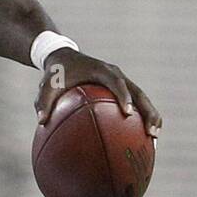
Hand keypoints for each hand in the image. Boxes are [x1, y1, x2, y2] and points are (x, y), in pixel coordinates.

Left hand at [34, 47, 160, 136]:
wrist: (64, 58)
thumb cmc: (56, 73)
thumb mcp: (47, 85)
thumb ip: (44, 101)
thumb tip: (41, 122)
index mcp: (101, 70)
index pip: (116, 82)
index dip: (123, 96)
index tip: (127, 112)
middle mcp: (116, 75)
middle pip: (138, 92)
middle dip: (148, 111)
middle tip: (152, 131)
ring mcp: (122, 81)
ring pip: (142, 99)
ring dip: (151, 116)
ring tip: (155, 138)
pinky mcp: (122, 89)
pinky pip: (136, 103)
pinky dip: (141, 118)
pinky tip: (144, 139)